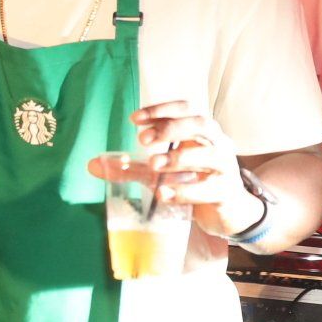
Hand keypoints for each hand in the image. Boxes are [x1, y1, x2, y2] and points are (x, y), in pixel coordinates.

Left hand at [88, 100, 261, 236]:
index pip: (186, 109)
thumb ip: (131, 168)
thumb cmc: (194, 182)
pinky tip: (163, 193)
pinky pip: (210, 188)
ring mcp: (226, 168)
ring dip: (179, 157)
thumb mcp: (162, 172)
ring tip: (153, 164)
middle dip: (172, 128)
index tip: (134, 119)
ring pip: (210, 154)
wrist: (228, 212)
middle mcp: (218, 144)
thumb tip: (92, 165)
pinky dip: (186, 190)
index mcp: (201, 132)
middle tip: (143, 140)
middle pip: (202, 124)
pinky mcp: (226, 193)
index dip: (161, 110)